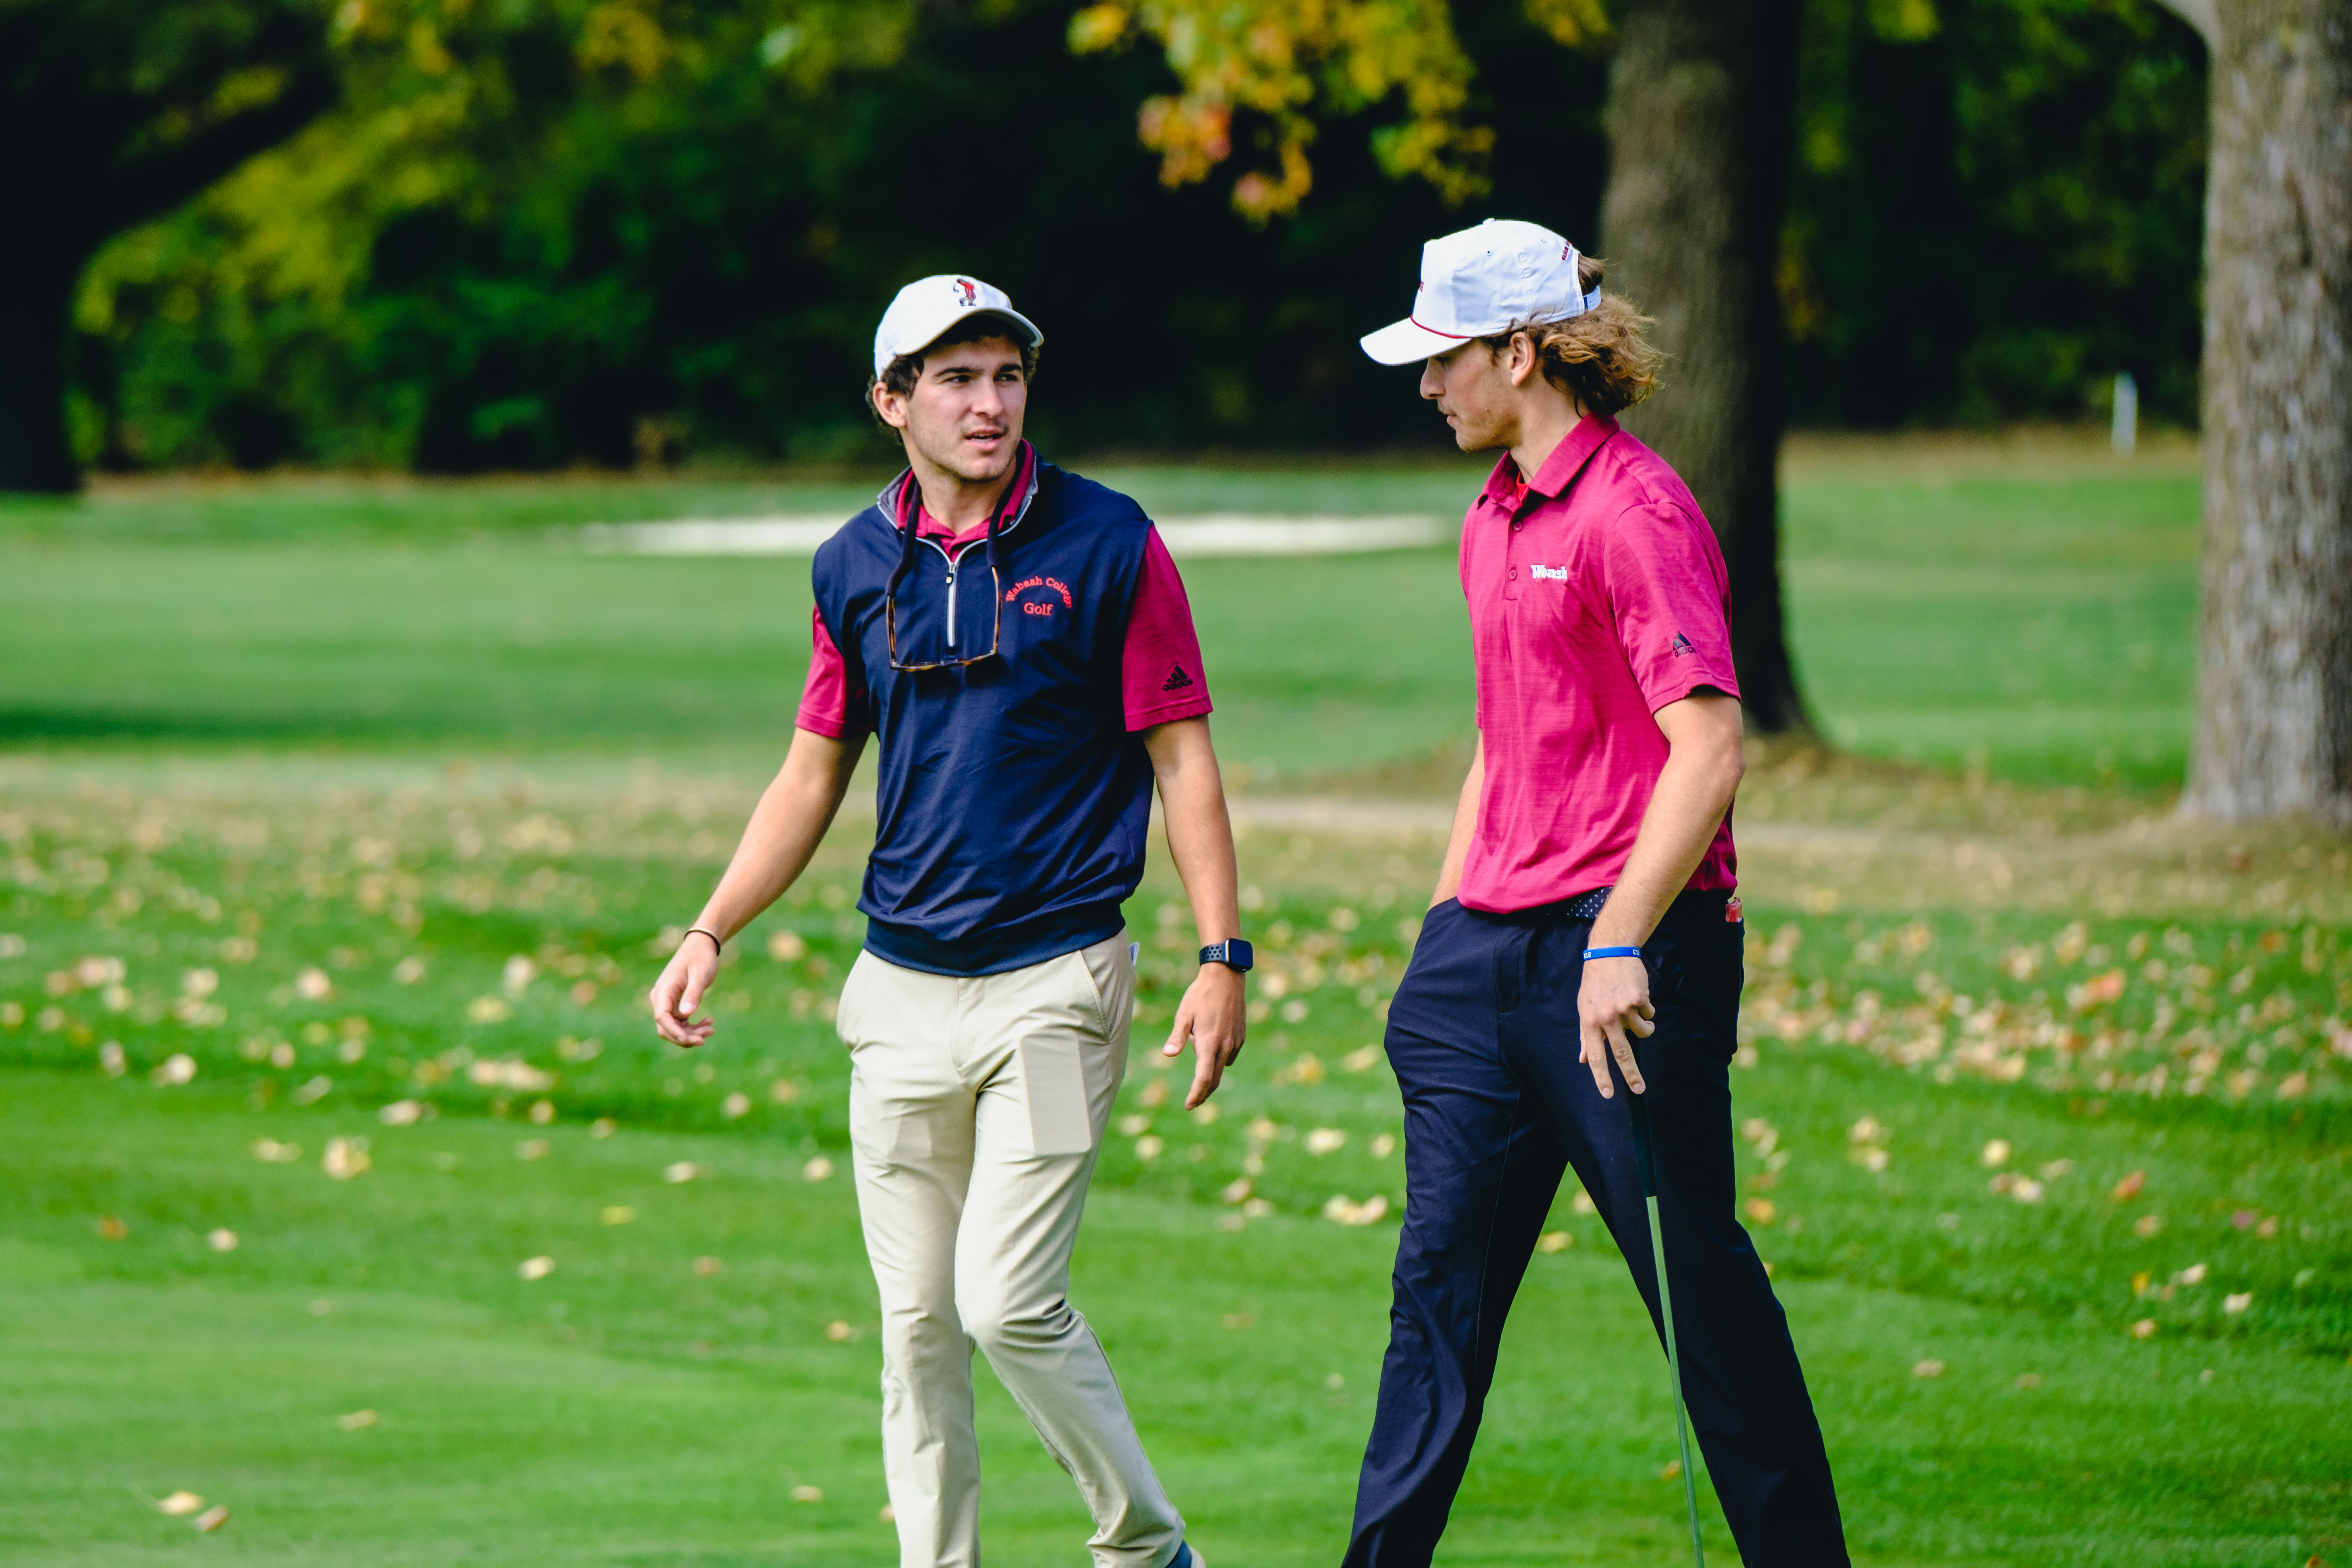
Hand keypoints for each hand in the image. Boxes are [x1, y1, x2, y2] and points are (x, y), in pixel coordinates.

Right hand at [649, 933, 720, 1047]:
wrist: (700, 947)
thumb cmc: (700, 958)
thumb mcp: (700, 975)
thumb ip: (693, 994)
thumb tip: (686, 1014)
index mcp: (664, 990)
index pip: (662, 1016)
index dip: (674, 1031)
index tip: (689, 1040)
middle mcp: (661, 998)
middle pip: (666, 1027)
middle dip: (685, 1036)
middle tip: (707, 1036)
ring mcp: (666, 1003)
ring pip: (674, 1027)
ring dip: (691, 1033)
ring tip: (711, 1028)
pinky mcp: (674, 1005)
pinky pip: (680, 1022)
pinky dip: (693, 1027)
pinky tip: (709, 1022)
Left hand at [1164, 964, 1246, 1109]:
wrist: (1226, 977)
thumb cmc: (1200, 995)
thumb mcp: (1184, 1014)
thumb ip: (1177, 1037)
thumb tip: (1167, 1055)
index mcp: (1209, 1043)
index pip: (1204, 1079)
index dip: (1196, 1095)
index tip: (1189, 1105)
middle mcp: (1225, 1046)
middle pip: (1215, 1079)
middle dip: (1203, 1093)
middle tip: (1193, 1102)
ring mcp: (1235, 1042)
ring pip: (1223, 1067)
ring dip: (1211, 1072)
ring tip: (1198, 1052)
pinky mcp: (1241, 1036)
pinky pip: (1230, 1056)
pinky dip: (1219, 1059)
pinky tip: (1211, 1044)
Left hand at [1577, 954, 1653, 1098]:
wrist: (1609, 953)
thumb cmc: (1594, 984)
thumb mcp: (1584, 1009)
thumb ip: (1586, 1036)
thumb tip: (1583, 1060)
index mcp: (1590, 1023)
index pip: (1595, 1056)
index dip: (1601, 1076)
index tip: (1608, 1094)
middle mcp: (1606, 1018)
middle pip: (1622, 1053)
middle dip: (1632, 1075)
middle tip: (1640, 1089)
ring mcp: (1623, 1009)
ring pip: (1643, 1032)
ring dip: (1645, 1028)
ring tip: (1635, 1012)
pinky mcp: (1639, 999)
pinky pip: (1650, 1014)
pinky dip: (1647, 1009)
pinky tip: (1636, 995)